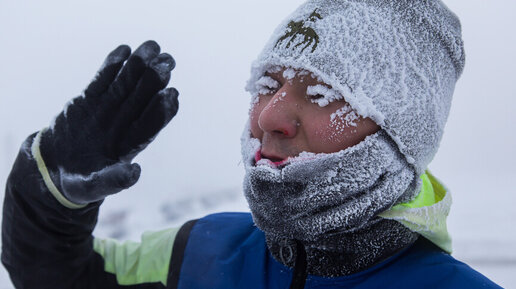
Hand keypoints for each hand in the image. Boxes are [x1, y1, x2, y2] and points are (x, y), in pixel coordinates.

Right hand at [39, 41, 177, 204]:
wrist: (54, 169)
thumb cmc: (80, 183)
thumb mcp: (93, 186)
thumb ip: (114, 180)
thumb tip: (136, 173)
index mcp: (130, 145)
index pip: (150, 124)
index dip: (162, 110)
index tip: (172, 94)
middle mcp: (123, 124)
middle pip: (143, 99)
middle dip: (156, 80)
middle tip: (168, 61)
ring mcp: (107, 109)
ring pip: (126, 84)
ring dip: (138, 66)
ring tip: (151, 47)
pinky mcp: (89, 100)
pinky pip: (103, 80)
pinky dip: (112, 65)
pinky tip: (124, 49)